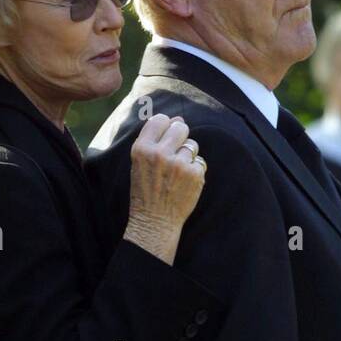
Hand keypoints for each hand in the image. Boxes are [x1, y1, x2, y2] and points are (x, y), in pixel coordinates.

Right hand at [124, 114, 206, 264]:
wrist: (154, 221)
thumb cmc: (146, 192)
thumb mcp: (140, 164)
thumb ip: (155, 140)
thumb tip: (178, 118)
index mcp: (142, 149)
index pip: (160, 120)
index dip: (165, 127)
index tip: (165, 138)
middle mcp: (159, 153)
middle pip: (180, 127)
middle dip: (180, 137)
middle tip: (175, 154)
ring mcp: (178, 163)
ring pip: (192, 145)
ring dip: (188, 156)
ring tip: (177, 174)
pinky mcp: (194, 174)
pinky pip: (200, 161)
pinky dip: (195, 171)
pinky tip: (184, 184)